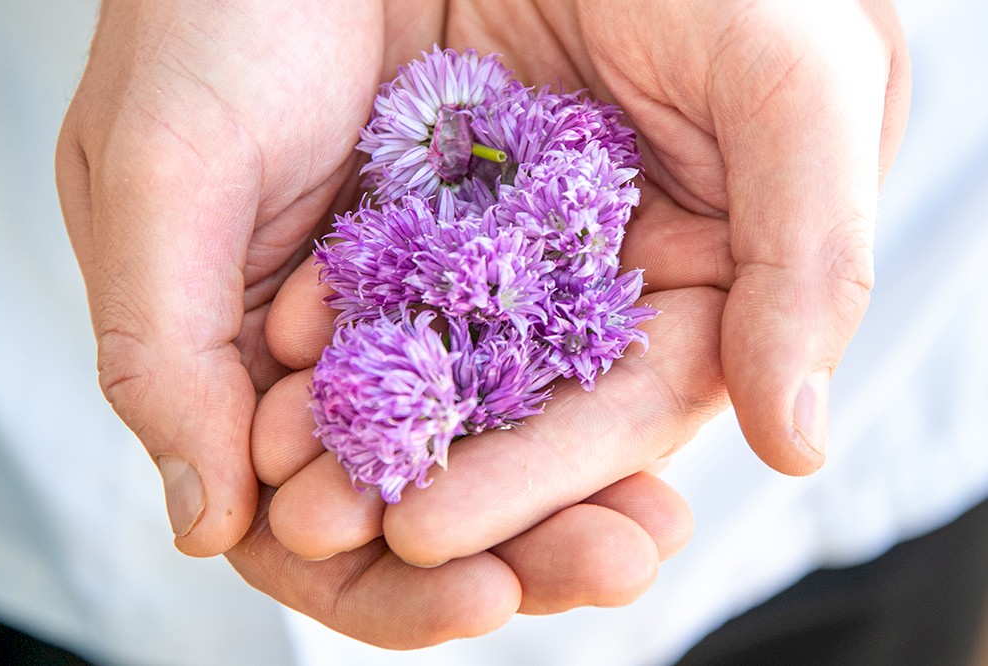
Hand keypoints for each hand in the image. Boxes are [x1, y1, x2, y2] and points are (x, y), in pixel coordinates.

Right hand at [56, 0, 718, 647]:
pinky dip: (597, 383)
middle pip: (433, 491)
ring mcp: (439, 299)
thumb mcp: (156, 177)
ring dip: (577, 488)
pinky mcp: (514, 239)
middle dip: (521, 542)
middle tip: (606, 566)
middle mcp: (352, 349)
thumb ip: (163, 354)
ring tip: (642, 534)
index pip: (311, 523)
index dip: (382, 586)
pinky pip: (566, 330)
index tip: (468, 592)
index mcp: (250, 367)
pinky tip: (648, 431)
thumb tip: (210, 531)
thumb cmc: (205, 22)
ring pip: (510, 428)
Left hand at [261, 0, 909, 571]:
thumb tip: (796, 443)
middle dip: (439, 480)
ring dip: (368, 431)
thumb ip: (812, 261)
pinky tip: (275, 380)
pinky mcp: (437, 203)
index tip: (438, 532)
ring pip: (443, 363)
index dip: (539, 480)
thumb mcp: (796, 86)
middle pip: (525, 411)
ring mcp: (516, 244)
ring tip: (289, 493)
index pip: (625, 409)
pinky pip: (381, 284)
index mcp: (702, 276)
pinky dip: (332, 337)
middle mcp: (605, 276)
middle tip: (338, 531)